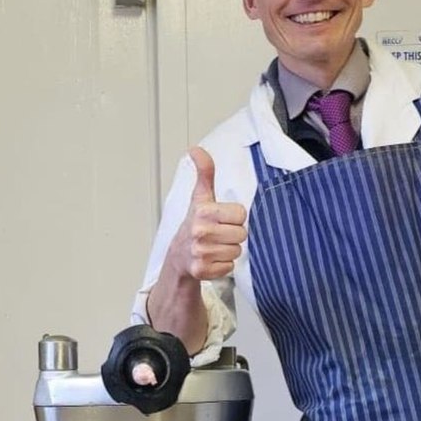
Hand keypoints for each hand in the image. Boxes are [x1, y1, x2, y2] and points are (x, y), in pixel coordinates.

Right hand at [165, 147, 247, 279]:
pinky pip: (229, 267)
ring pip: (236, 251)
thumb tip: (195, 149)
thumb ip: (204, 173)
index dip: (233, 218)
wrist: (178, 255)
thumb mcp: (200, 197)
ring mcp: (200, 252)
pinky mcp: (202, 270)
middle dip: (232, 235)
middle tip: (218, 234)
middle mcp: (200, 232)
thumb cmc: (194, 224)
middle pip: (241, 234)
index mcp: (203, 212)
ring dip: (228, 250)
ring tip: (214, 246)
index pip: (241, 214)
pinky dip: (222, 266)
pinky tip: (211, 259)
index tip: (221, 219)